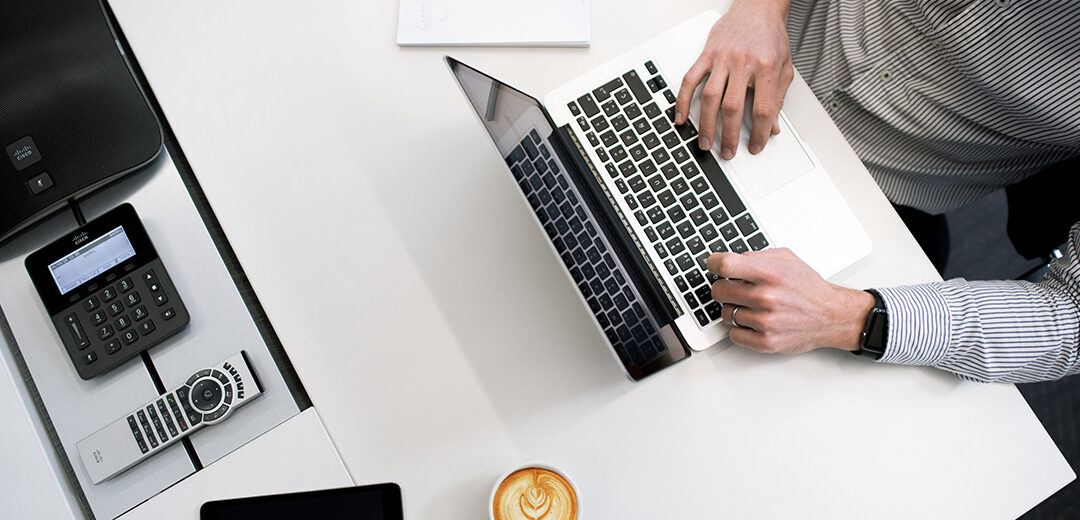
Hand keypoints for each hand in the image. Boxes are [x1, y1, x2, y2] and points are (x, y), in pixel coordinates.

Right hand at [675, 0, 794, 159]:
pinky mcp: (707, 54)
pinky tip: (681, 117)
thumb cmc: (770, 37)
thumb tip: (773, 127)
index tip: (756, 146)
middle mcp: (743, 63)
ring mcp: (722, 59)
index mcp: (766, 68)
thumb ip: (777, 98)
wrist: (757, 8)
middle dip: (729, 135)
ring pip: (710, 97)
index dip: (760, 133)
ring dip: (706, 124)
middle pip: (733, 107)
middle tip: (727, 152)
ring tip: (705, 142)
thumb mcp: (784, 68)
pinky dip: (683, 100)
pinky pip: (690, 79)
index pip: (762, 109)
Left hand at [707, 248, 874, 353]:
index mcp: (770, 274)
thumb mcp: (786, 259)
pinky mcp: (766, 342)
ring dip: (734, 309)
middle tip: (735, 288)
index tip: (713, 265)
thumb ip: (756, 256)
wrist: (831, 316)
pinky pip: (733, 334)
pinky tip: (752, 321)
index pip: (725, 265)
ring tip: (751, 305)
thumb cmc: (808, 288)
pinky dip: (740, 328)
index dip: (714, 264)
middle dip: (724, 287)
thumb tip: (730, 259)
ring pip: (725, 313)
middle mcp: (766, 298)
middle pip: (719, 291)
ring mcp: (765, 322)